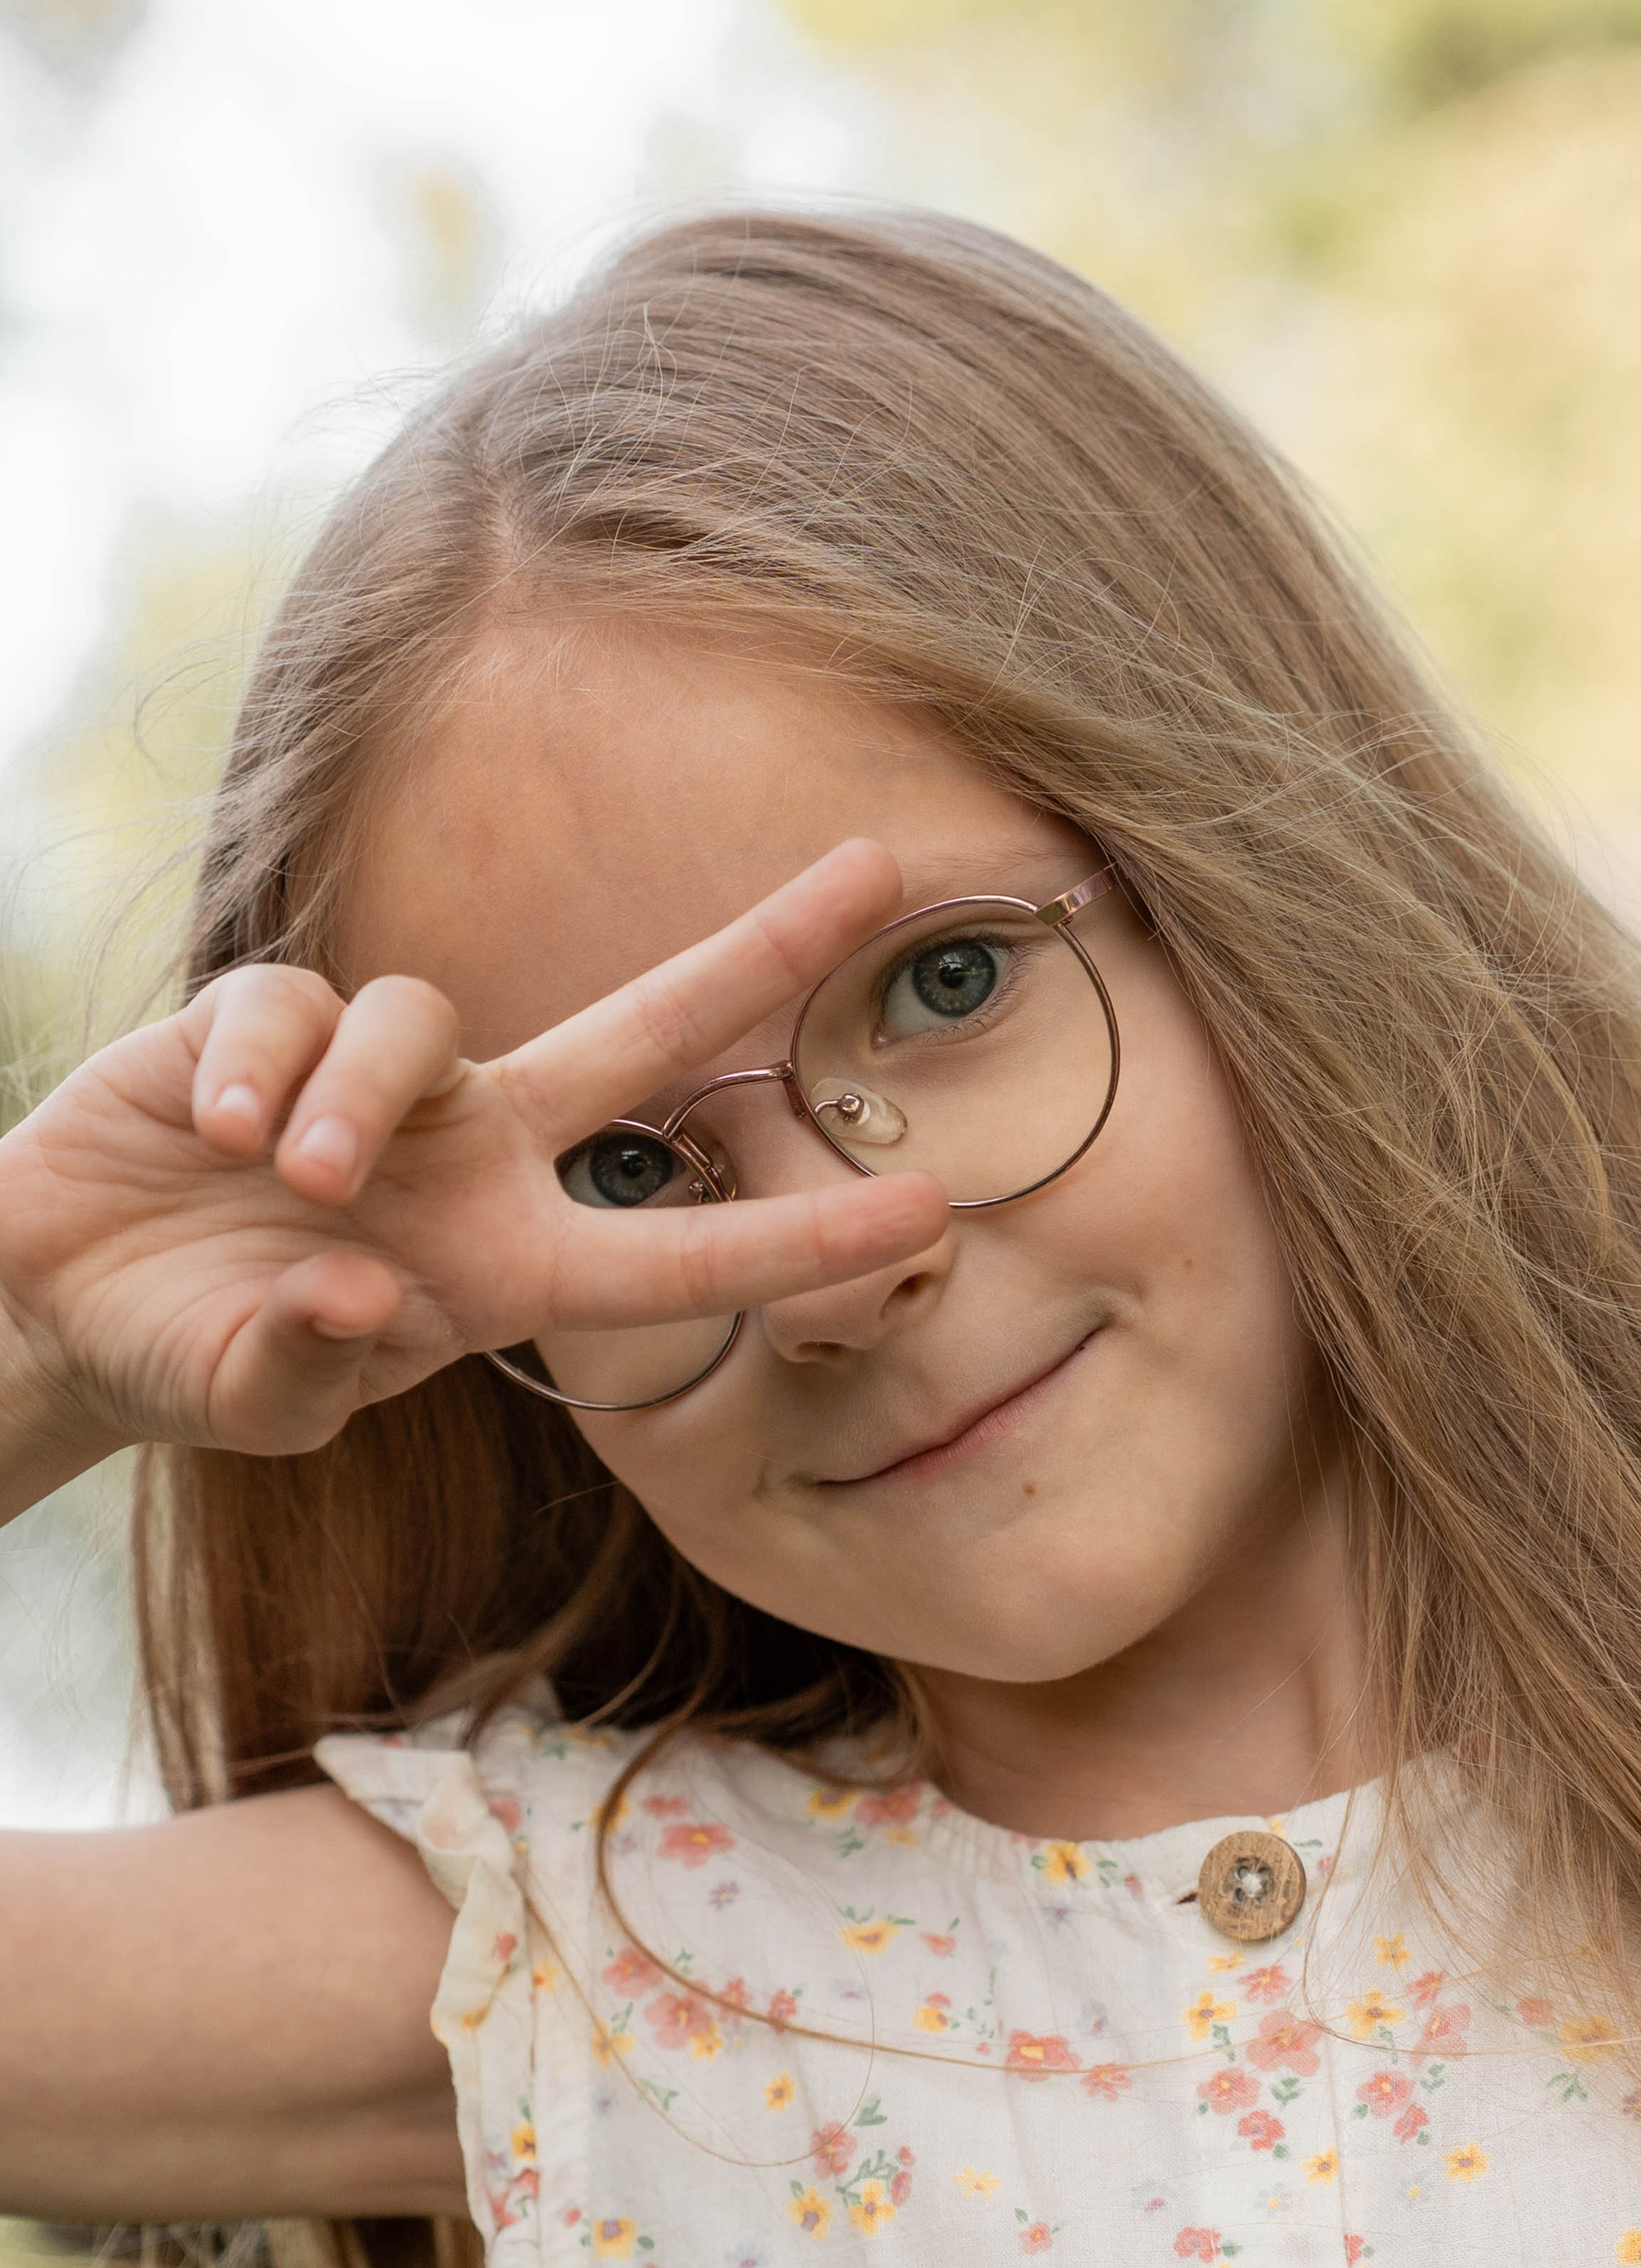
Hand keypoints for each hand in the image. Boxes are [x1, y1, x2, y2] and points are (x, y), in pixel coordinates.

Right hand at [0, 840, 945, 1465]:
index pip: (681, 1252)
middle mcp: (474, 1155)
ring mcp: (382, 1083)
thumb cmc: (194, 1357)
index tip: (928, 1214)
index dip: (801, 1238)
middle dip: (758, 951)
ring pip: (422, 1027)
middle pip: (644, 1031)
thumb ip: (310, 1369)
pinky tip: (221, 1128)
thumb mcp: (258, 1399)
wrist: (62, 1300)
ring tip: (295, 1181)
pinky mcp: (271, 1023)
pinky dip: (262, 1068)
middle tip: (877, 868)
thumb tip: (361, 1299)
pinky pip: (298, 1008)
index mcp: (507, 1265)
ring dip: (360, 1102)